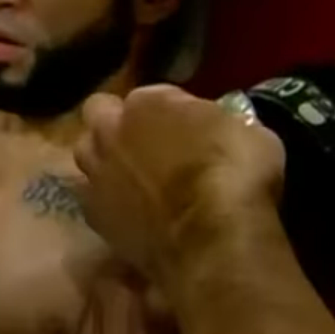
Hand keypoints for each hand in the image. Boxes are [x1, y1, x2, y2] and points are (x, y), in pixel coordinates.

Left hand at [73, 85, 285, 288]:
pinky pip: (92, 198)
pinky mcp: (93, 215)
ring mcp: (96, 173)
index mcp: (147, 101)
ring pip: (85, 155)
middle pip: (100, 115)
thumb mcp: (248, 130)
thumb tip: (212, 128)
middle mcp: (110, 131)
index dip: (170, 112)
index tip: (188, 128)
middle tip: (147, 145)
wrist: (212, 238)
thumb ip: (218, 121)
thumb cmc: (237, 175)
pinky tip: (131, 214)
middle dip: (117, 125)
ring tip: (132, 179)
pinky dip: (108, 202)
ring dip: (104, 161)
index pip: (153, 95)